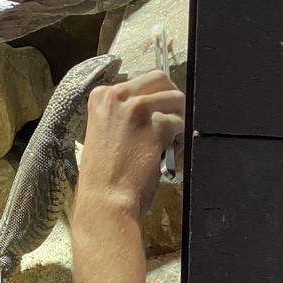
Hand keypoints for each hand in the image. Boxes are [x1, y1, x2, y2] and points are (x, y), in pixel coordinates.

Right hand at [77, 70, 184, 221]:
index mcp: (100, 97)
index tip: (153, 115)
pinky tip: (171, 153)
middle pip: (159, 79)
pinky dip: (181, 139)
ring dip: (179, 119)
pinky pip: (182, 123)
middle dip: (171, 98)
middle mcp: (118, 96)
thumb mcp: (101, 135)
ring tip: (172, 140)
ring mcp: (138, 109)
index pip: (137, 83)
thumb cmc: (101, 178)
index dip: (150, 98)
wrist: (104, 202)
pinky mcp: (157, 126)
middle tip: (173, 118)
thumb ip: (119, 116)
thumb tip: (147, 111)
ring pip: (176, 99)